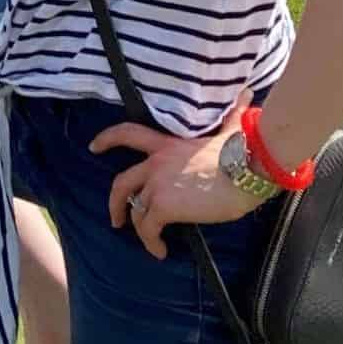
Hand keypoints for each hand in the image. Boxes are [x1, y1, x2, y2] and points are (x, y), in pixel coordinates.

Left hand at [91, 90, 272, 258]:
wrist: (249, 170)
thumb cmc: (245, 149)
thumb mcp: (231, 128)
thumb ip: (232, 113)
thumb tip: (247, 92)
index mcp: (168, 143)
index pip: (128, 134)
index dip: (107, 139)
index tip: (93, 146)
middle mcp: (156, 163)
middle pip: (121, 182)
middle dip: (114, 203)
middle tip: (115, 219)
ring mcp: (157, 185)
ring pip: (136, 210)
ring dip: (140, 228)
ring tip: (151, 241)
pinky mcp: (163, 206)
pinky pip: (148, 229)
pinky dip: (150, 242)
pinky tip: (160, 251)